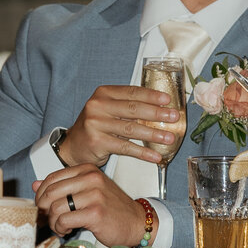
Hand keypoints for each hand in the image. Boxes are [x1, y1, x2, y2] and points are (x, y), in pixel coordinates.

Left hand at [35, 166, 149, 247]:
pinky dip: (60, 228)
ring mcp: (94, 195)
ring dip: (53, 222)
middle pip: (50, 193)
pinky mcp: (95, 213)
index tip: (43, 208)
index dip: (41, 196)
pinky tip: (67, 231)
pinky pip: (64, 220)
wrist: (137, 223)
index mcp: (87, 170)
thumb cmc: (112, 209)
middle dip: (44, 210)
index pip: (51, 179)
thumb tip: (35, 185)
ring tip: (60, 227)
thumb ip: (62, 187)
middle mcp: (91, 178)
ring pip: (55, 208)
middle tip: (49, 220)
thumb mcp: (87, 192)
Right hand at [56, 84, 180, 168]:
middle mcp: (98, 106)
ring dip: (153, 134)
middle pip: (133, 109)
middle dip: (157, 113)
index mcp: (103, 93)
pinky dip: (142, 152)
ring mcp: (96, 124)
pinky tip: (155, 155)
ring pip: (131, 128)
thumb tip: (160, 108)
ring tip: (169, 138)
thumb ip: (127, 106)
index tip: (168, 100)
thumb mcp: (108, 110)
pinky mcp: (97, 142)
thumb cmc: (96, 127)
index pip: (132, 92)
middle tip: (173, 117)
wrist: (73, 146)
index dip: (152, 95)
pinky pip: (125, 147)